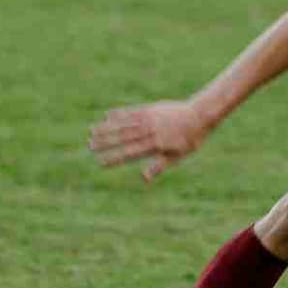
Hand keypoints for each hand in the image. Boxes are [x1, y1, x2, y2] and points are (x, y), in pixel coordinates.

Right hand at [88, 100, 210, 181]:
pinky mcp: (150, 109)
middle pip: (123, 137)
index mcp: (155, 145)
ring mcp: (149, 118)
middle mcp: (149, 131)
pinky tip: (107, 116)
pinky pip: (132, 112)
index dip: (114, 157)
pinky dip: (119, 114)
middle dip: (105, 142)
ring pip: (124, 124)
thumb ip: (158, 166)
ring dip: (107, 127)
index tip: (100, 161)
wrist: (199, 115)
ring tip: (91, 130)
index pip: (130, 153)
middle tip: (89, 145)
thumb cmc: (189, 140)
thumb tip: (144, 178)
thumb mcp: (177, 156)